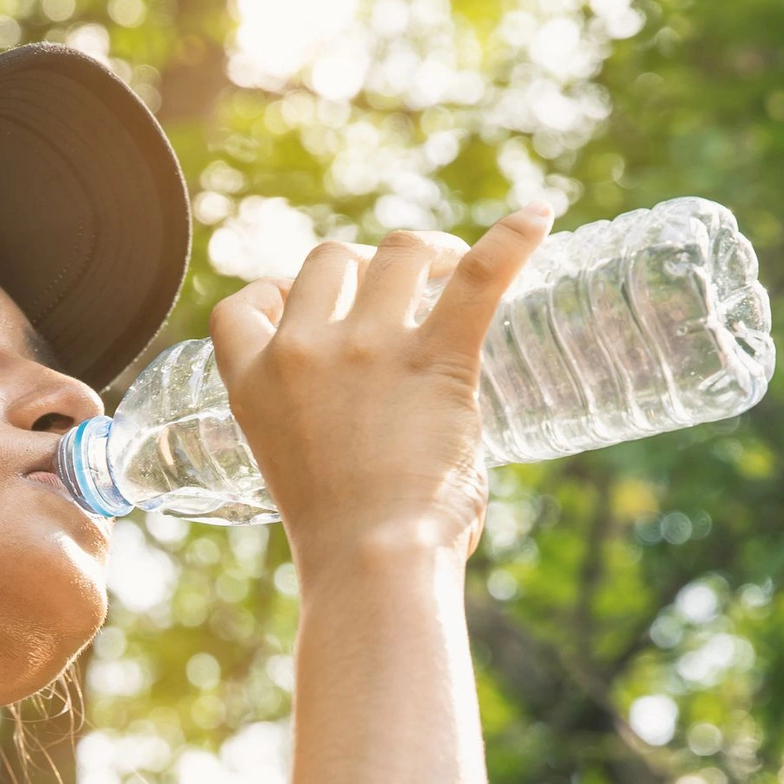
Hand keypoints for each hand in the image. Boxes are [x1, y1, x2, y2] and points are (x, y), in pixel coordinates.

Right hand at [207, 202, 552, 571]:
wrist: (370, 565)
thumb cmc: (342, 546)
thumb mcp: (292, 471)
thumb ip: (315, 428)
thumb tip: (380, 432)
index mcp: (253, 384)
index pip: (242, 306)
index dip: (273, 293)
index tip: (303, 305)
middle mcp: (301, 351)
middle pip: (326, 260)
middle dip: (361, 266)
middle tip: (400, 291)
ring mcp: (367, 348)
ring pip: (394, 252)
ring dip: (422, 252)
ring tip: (449, 267)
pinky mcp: (434, 357)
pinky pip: (479, 274)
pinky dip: (514, 238)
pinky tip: (541, 217)